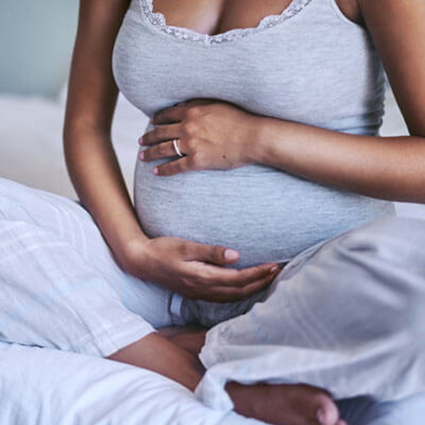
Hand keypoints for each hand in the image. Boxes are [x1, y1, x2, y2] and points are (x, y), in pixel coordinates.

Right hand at [123, 235, 280, 302]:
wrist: (141, 262)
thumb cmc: (162, 250)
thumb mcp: (185, 246)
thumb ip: (210, 252)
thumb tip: (236, 255)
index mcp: (202, 277)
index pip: (238, 279)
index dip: (258, 274)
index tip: (274, 266)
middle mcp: (203, 289)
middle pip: (239, 291)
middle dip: (261, 283)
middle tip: (278, 272)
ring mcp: (199, 293)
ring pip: (232, 297)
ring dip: (252, 289)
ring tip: (267, 280)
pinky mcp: (196, 292)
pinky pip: (223, 297)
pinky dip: (239, 293)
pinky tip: (244, 287)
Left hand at [138, 99, 261, 175]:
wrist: (253, 137)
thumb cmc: (240, 119)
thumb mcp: (218, 104)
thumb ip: (199, 103)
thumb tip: (184, 104)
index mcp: (192, 111)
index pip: (167, 115)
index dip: (156, 119)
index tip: (151, 123)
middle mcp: (187, 127)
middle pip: (160, 132)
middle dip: (148, 137)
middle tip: (141, 141)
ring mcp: (191, 145)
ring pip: (164, 149)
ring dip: (150, 153)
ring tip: (143, 156)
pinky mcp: (197, 161)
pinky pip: (175, 167)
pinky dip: (164, 170)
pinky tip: (156, 172)